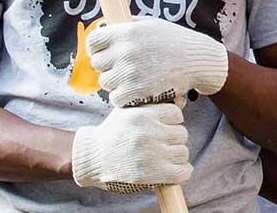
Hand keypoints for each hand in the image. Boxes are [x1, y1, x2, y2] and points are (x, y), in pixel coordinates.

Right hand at [71, 103, 191, 192]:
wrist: (93, 158)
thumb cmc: (113, 134)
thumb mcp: (127, 112)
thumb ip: (151, 107)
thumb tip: (182, 102)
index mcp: (142, 115)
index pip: (176, 114)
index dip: (172, 122)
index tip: (164, 128)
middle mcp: (148, 132)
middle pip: (182, 134)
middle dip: (174, 140)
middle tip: (162, 145)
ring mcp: (150, 154)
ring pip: (183, 153)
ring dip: (176, 157)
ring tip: (163, 158)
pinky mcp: (151, 173)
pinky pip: (182, 171)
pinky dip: (182, 171)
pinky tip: (174, 170)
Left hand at [88, 17, 228, 106]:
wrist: (197, 60)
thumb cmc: (174, 41)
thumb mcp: (150, 25)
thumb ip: (127, 25)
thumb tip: (105, 26)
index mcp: (126, 32)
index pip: (93, 41)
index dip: (96, 48)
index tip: (103, 53)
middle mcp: (125, 51)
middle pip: (97, 64)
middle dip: (108, 66)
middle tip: (122, 68)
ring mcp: (130, 72)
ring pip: (106, 83)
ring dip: (116, 83)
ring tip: (132, 79)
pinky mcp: (136, 91)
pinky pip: (116, 98)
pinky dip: (124, 98)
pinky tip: (136, 91)